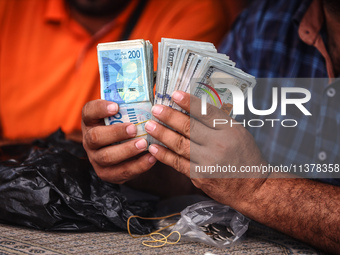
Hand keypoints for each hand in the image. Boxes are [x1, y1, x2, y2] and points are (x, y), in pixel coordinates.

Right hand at [81, 99, 156, 183]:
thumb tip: (156, 83)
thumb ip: (134, 103)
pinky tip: (152, 158)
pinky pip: (121, 172)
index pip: (89, 111)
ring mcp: (96, 158)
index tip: (116, 106)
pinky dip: (138, 166)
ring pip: (107, 157)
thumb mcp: (126, 114)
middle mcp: (89, 140)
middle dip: (115, 133)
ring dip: (127, 150)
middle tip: (134, 128)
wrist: (129, 154)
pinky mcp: (107, 174)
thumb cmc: (128, 126)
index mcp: (92, 121)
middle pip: (95, 137)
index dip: (100, 109)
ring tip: (144, 144)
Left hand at [145, 91, 266, 207]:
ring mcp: (207, 162)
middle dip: (169, 116)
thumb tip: (195, 110)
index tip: (174, 94)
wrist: (252, 188)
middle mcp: (218, 144)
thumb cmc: (246, 158)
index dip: (188, 102)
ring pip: (179, 144)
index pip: (206, 112)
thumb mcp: (239, 134)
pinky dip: (164, 154)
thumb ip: (219, 123)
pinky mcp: (199, 176)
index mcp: (230, 131)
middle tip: (156, 109)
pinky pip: (177, 163)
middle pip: (188, 127)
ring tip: (149, 125)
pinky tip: (153, 147)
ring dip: (161, 133)